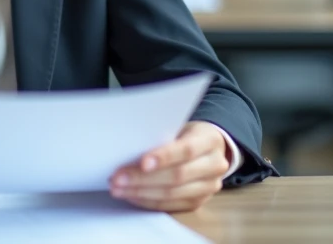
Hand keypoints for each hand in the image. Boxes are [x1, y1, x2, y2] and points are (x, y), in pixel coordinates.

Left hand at [108, 121, 229, 212]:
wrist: (208, 146)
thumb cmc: (184, 133)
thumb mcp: (178, 126)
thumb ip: (161, 136)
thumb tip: (128, 147)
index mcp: (209, 141)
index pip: (186, 150)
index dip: (164, 157)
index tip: (142, 163)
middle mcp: (214, 165)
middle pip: (177, 176)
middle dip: (143, 179)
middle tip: (117, 178)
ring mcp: (209, 187)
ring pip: (172, 194)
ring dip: (141, 193)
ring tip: (119, 189)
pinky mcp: (199, 201)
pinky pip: (171, 206)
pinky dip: (148, 201)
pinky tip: (132, 196)